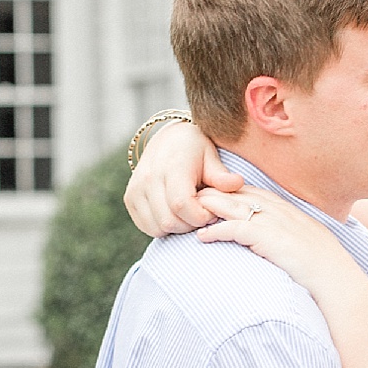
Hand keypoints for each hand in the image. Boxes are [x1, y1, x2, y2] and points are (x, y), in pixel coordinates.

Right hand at [124, 120, 243, 235]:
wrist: (168, 140)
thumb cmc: (195, 149)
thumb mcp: (211, 156)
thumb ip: (221, 175)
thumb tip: (237, 183)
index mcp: (171, 166)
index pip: (182, 205)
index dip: (201, 216)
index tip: (212, 211)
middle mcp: (148, 178)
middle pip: (170, 220)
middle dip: (191, 225)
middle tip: (202, 214)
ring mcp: (136, 189)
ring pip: (158, 227)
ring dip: (177, 228)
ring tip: (189, 213)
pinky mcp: (130, 199)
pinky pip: (146, 226)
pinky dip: (162, 228)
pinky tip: (175, 214)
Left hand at [195, 186, 361, 298]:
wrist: (337, 281)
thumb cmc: (326, 269)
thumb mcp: (310, 244)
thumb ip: (294, 238)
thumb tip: (284, 244)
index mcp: (291, 211)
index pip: (256, 192)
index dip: (234, 190)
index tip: (215, 191)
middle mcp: (282, 212)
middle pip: (241, 195)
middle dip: (217, 192)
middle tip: (194, 194)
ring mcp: (276, 224)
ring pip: (235, 207)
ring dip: (211, 207)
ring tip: (190, 209)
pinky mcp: (269, 239)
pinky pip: (236, 229)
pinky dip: (216, 231)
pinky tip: (201, 236)